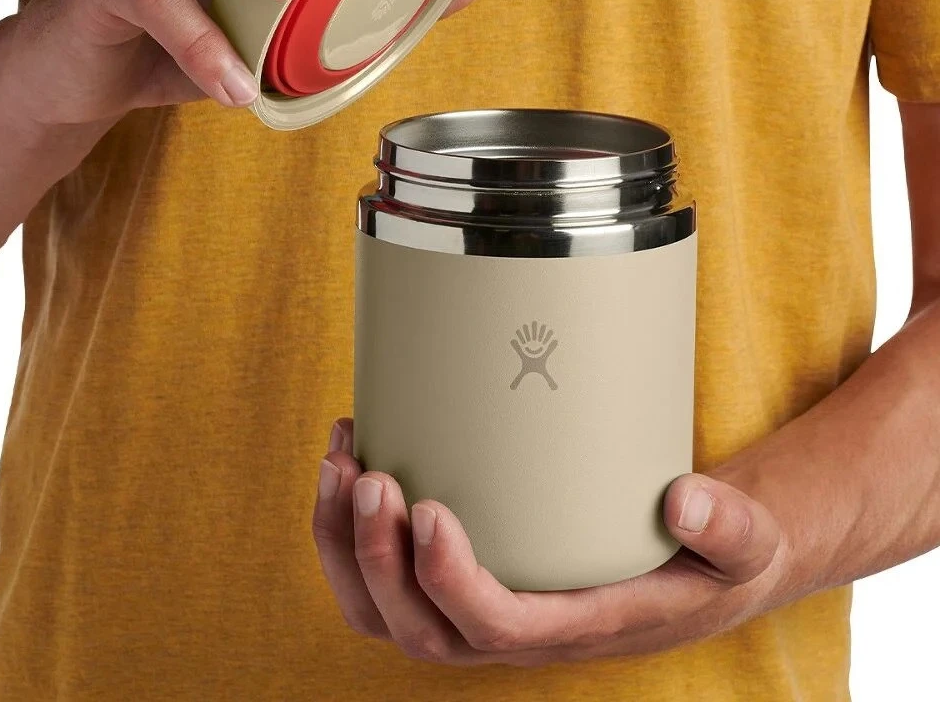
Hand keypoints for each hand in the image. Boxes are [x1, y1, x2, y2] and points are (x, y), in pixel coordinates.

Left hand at [313, 418, 787, 666]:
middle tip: (368, 474)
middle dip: (377, 557)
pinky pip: (386, 573)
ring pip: (384, 610)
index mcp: (577, 625)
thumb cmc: (710, 556)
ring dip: (343, 543)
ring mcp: (479, 605)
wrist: (691, 565)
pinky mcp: (462, 573)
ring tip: (339, 460)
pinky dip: (350, 527)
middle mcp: (515, 627)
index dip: (451, 581)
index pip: (497, 628)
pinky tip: (352, 456)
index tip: (428, 509)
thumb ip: (729, 527)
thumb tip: (688, 501)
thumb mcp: (744, 543)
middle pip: (418, 628)